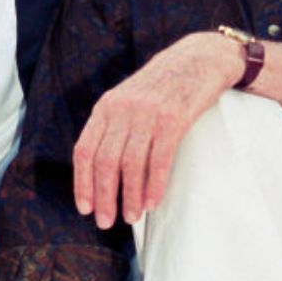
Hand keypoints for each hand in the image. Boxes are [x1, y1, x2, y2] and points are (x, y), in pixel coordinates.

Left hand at [73, 32, 239, 228]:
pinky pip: (159, 159)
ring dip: (130, 196)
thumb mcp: (129, 98)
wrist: (199, 58)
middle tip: (107, 222)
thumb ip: (114, 126)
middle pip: (105, 162)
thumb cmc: (163, 85)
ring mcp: (148, 113)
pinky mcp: (174, 118)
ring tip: (132, 217)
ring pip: (131, 164)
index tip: (85, 208)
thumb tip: (101, 171)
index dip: (82, 182)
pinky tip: (152, 202)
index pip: (85, 149)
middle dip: (104, 197)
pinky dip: (154, 185)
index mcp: (107, 106)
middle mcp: (123, 109)